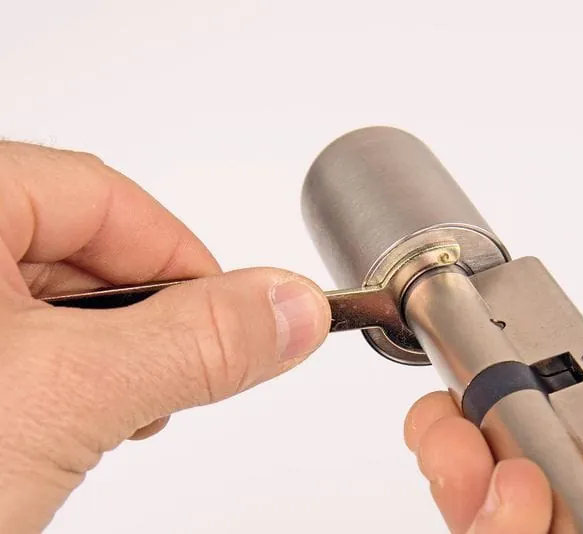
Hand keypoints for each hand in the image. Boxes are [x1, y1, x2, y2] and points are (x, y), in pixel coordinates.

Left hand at [0, 142, 330, 532]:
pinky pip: (9, 343)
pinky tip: (51, 428)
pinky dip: (52, 379)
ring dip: (96, 355)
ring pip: (41, 300)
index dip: (183, 256)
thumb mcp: (65, 397)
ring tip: (102, 417)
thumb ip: (196, 342)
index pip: (99, 195)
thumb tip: (291, 307)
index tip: (236, 315)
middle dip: (139, 316)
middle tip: (166, 380)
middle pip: (71, 244)